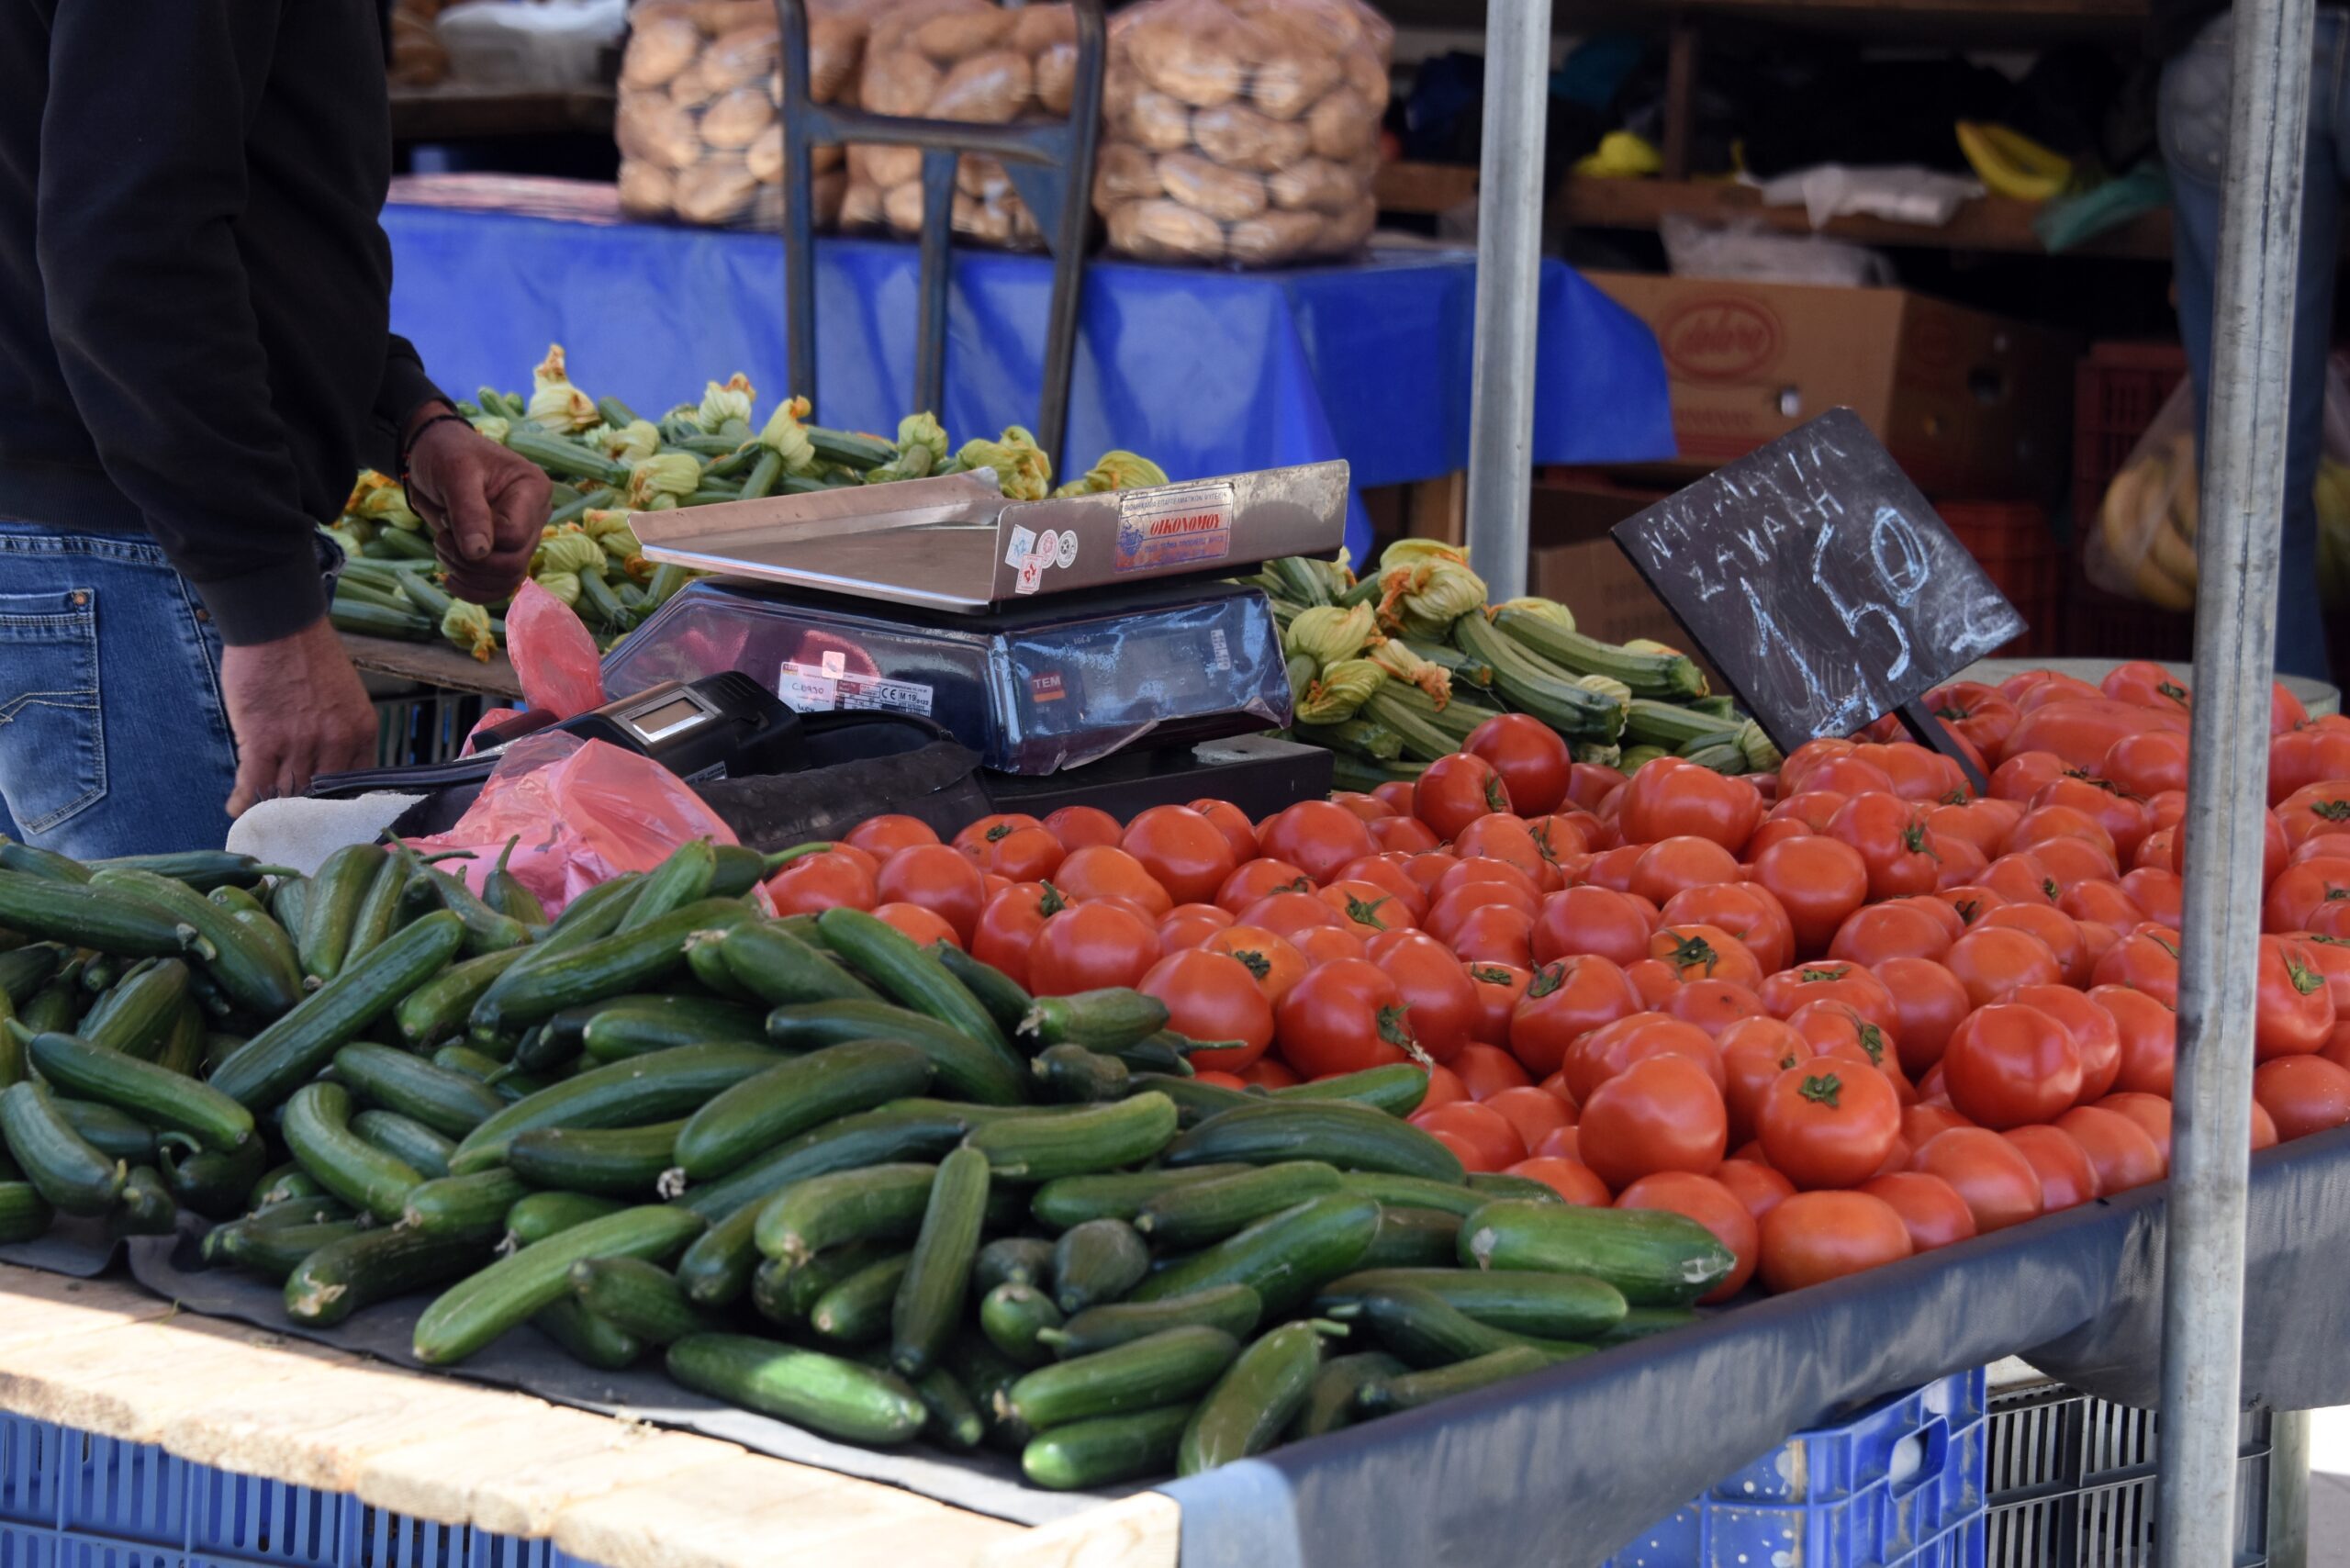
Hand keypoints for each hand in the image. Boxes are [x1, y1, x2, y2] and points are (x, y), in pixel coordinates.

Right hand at [221, 618, 378, 816]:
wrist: (278, 623)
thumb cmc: (309, 656)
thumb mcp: (344, 697)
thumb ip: (341, 733)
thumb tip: (327, 768)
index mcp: (361, 731)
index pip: (356, 784)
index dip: (336, 804)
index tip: (323, 817)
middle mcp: (336, 742)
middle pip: (320, 795)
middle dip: (304, 813)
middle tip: (290, 826)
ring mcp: (300, 743)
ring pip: (287, 793)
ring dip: (273, 808)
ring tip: (263, 818)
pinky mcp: (264, 740)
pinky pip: (254, 784)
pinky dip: (245, 800)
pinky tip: (238, 809)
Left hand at [404, 403, 549, 602]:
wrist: (433, 454)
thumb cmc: (446, 453)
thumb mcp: (454, 472)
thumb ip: (468, 512)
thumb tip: (478, 554)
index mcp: (533, 490)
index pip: (515, 536)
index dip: (480, 540)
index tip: (447, 519)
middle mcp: (535, 517)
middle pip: (514, 564)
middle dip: (471, 562)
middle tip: (441, 540)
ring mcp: (522, 538)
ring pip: (508, 581)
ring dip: (469, 576)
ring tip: (443, 549)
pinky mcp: (505, 553)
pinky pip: (499, 587)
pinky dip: (473, 591)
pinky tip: (450, 579)